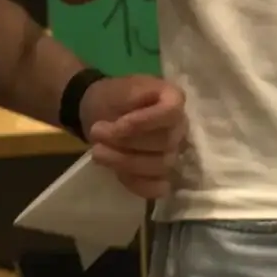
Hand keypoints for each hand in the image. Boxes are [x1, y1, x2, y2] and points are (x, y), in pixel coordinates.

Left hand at [78, 74, 187, 199]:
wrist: (101, 113)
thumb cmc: (113, 97)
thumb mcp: (119, 88)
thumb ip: (130, 99)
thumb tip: (131, 124)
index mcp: (174, 99)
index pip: (171, 113)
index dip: (143, 122)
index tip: (115, 125)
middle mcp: (179, 127)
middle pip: (165, 142)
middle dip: (126, 142)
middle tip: (97, 133)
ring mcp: (172, 152)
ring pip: (160, 166)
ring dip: (125, 162)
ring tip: (98, 151)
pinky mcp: (160, 174)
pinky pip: (156, 187)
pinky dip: (135, 183)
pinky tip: (117, 174)